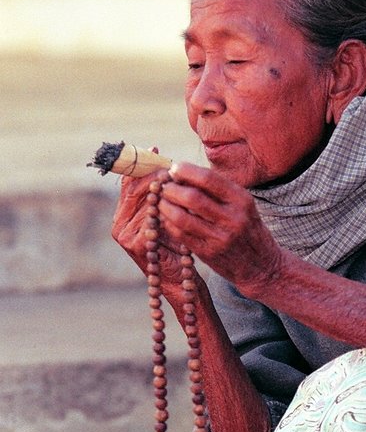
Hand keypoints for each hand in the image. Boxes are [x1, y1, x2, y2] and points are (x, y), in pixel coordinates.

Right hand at [111, 155, 184, 288]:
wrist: (180, 282)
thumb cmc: (178, 249)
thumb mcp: (169, 219)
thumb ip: (163, 198)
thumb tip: (168, 167)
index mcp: (124, 215)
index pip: (129, 182)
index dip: (142, 164)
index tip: (155, 148)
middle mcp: (119, 224)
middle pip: (135, 187)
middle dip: (155, 173)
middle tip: (171, 163)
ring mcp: (124, 234)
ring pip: (143, 199)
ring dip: (162, 187)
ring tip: (178, 178)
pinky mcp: (133, 243)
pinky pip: (150, 215)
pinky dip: (164, 206)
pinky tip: (178, 199)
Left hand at [157, 162, 283, 295]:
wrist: (262, 265)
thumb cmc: (248, 229)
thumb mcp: (243, 205)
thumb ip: (219, 190)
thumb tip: (184, 173)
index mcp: (242, 200)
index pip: (209, 179)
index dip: (186, 171)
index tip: (174, 168)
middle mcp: (233, 218)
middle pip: (192, 198)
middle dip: (171, 189)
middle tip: (163, 186)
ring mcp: (220, 238)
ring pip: (182, 217)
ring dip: (165, 206)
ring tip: (161, 201)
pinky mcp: (209, 253)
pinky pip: (181, 234)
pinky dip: (169, 223)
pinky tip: (167, 217)